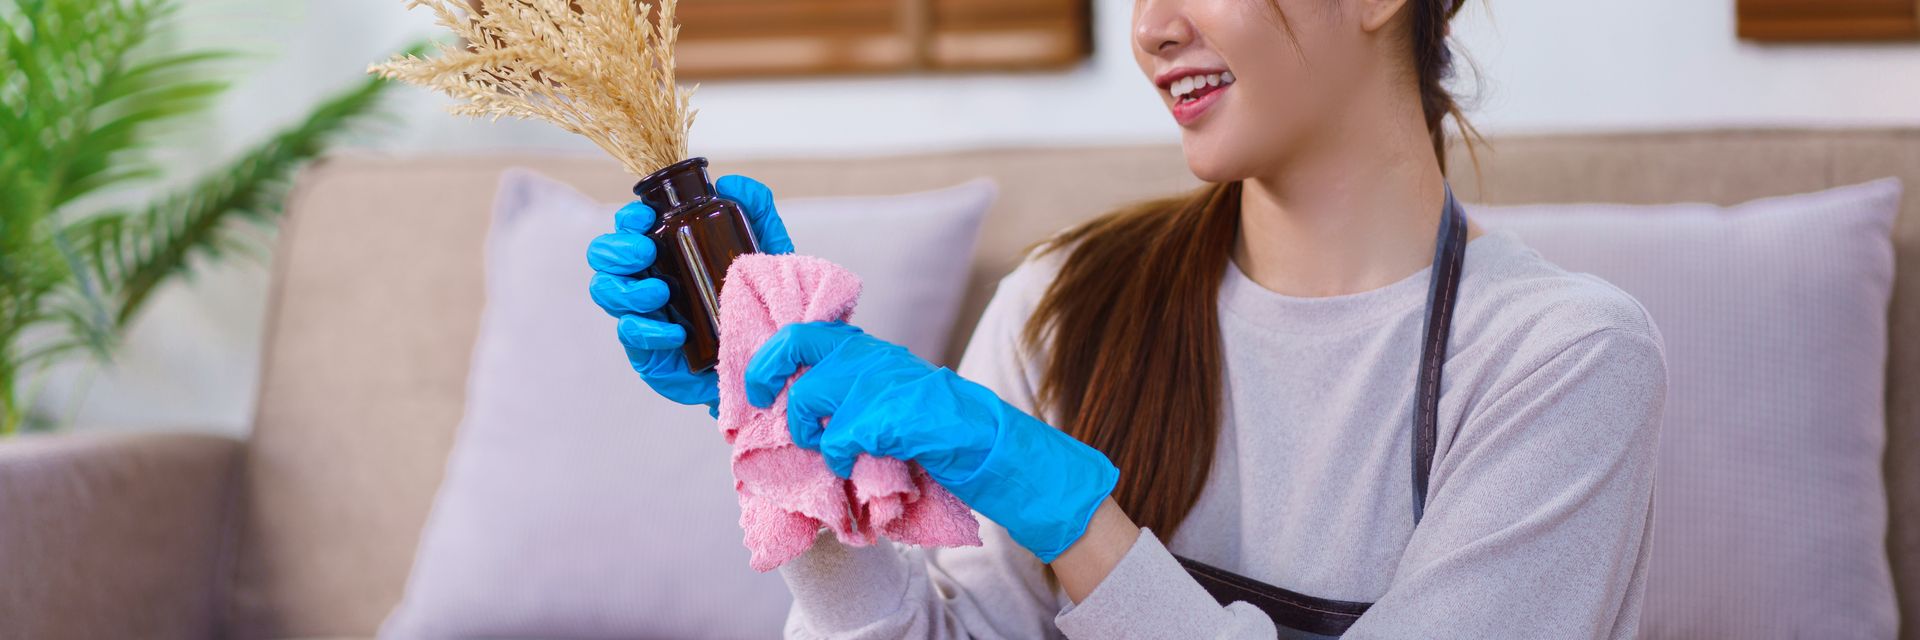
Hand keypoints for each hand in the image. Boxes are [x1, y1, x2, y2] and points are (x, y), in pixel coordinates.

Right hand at [588, 175, 794, 414]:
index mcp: (668, 251)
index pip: (630, 227)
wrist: (767, 360)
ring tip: (661, 293)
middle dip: (617, 249)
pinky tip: (677, 332)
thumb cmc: (761, 302)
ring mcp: (642, 314)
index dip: (628, 219)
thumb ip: (756, 212)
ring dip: (628, 289)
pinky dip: (650, 330)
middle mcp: (647, 277)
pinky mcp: (645, 350)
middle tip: (646, 252)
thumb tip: (731, 183)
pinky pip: (630, 334)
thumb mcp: (766, 253)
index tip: (646, 218)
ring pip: (606, 291)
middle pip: (604, 256)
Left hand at [745, 321, 1119, 562]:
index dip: (773, 354)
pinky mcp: (892, 415)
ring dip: (810, 433)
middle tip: (764, 404)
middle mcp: (875, 357)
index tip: (756, 384)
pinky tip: (858, 469)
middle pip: (798, 343)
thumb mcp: (894, 399)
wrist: (996, 448)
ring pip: (813, 398)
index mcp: (874, 354)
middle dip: (769, 372)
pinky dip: (841, 459)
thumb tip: (798, 405)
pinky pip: (841, 437)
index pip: (810, 331)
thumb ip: (855, 393)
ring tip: (831, 454)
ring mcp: (884, 382)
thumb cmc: (942, 433)